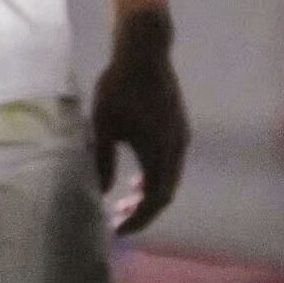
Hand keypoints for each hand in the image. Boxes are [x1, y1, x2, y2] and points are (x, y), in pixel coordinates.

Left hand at [89, 11, 189, 234]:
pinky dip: (154, 176)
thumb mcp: (104, 127)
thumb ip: (104, 162)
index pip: (155, 199)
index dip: (138, 219)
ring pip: (169, 177)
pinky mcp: (177, 127)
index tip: (116, 230)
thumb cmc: (120, 89)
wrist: (145, 52)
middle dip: (143, 210)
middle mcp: (177, 148)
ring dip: (149, 192)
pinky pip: (169, 163)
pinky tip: (135, 176)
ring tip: (125, 201)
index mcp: (161, 152)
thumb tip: (103, 191)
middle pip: (166, 191)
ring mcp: (180, 136)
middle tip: (117, 220)